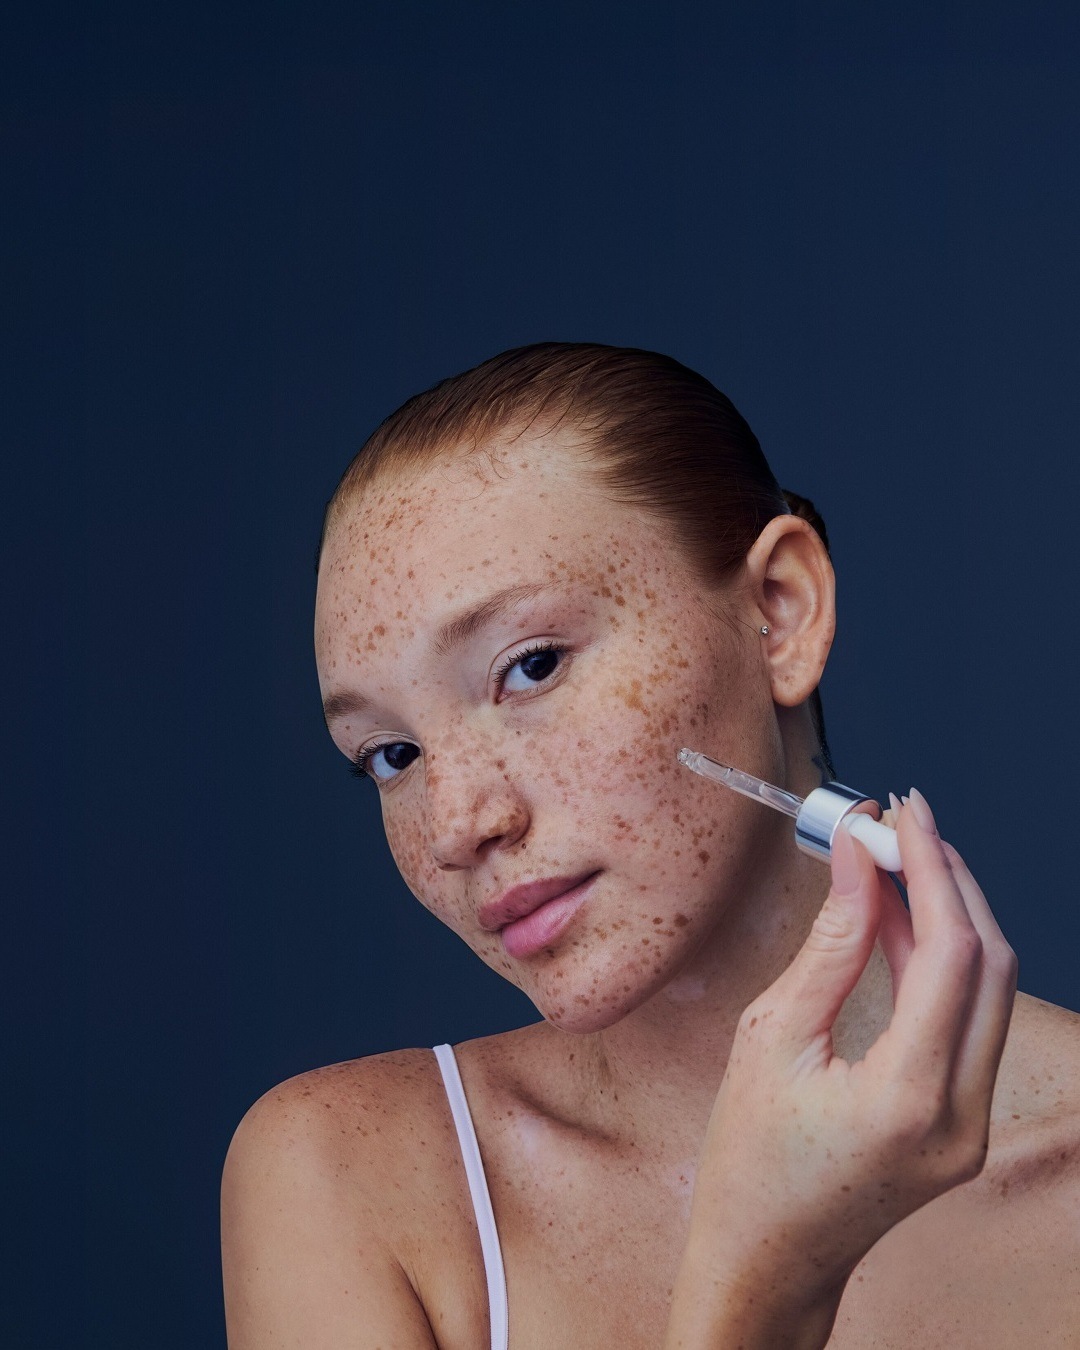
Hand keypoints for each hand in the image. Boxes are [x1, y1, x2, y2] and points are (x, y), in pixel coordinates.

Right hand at [682, 789, 1017, 1335]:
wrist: (768, 1258)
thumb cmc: (748, 1158)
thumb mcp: (770, 1036)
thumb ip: (830, 944)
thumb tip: (857, 862)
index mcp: (909, 1096)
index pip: (951, 952)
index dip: (930, 867)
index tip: (901, 813)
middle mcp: (962, 1115)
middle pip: (990, 963)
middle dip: (948, 879)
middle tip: (898, 826)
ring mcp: (973, 1126)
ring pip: (988, 989)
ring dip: (948, 916)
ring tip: (892, 861)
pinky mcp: (964, 1124)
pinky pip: (968, 1021)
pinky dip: (939, 962)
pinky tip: (898, 921)